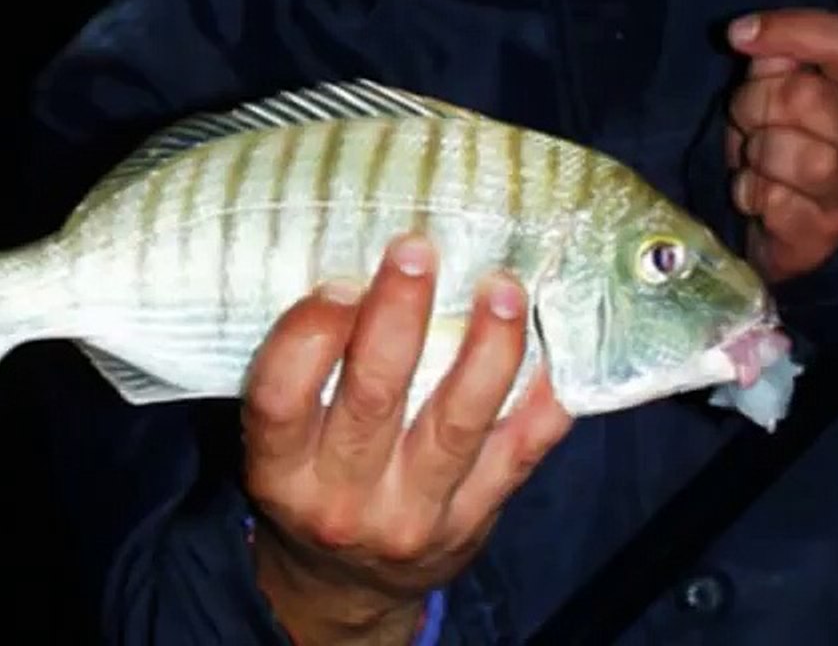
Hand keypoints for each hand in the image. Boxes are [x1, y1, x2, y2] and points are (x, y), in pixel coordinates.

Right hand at [241, 234, 571, 644]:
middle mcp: (342, 497)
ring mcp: (414, 513)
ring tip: (503, 288)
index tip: (342, 280)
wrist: (348, 585)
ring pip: (457, 422)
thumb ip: (307, 378)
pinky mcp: (472, 520)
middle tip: (418, 251)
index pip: (281, 398)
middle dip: (399, 317)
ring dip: (485, 348)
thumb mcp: (283, 448)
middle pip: (374, 397)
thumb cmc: (313, 489)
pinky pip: (516, 456)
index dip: (311, 334)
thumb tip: (357, 269)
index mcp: (281, 470)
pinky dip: (540, 403)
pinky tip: (556, 354)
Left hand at [725, 8, 837, 282]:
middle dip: (754, 105)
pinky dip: (750, 195)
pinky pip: (775, 200)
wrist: (775, 230)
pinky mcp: (825, 230)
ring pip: (803, 155)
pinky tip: (755, 199)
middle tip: (746, 124)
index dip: (791, 31)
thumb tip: (750, 34)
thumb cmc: (775, 154)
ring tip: (753, 164)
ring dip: (757, 155)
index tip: (737, 34)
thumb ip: (772, 63)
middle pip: (807, 96)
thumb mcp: (769, 99)